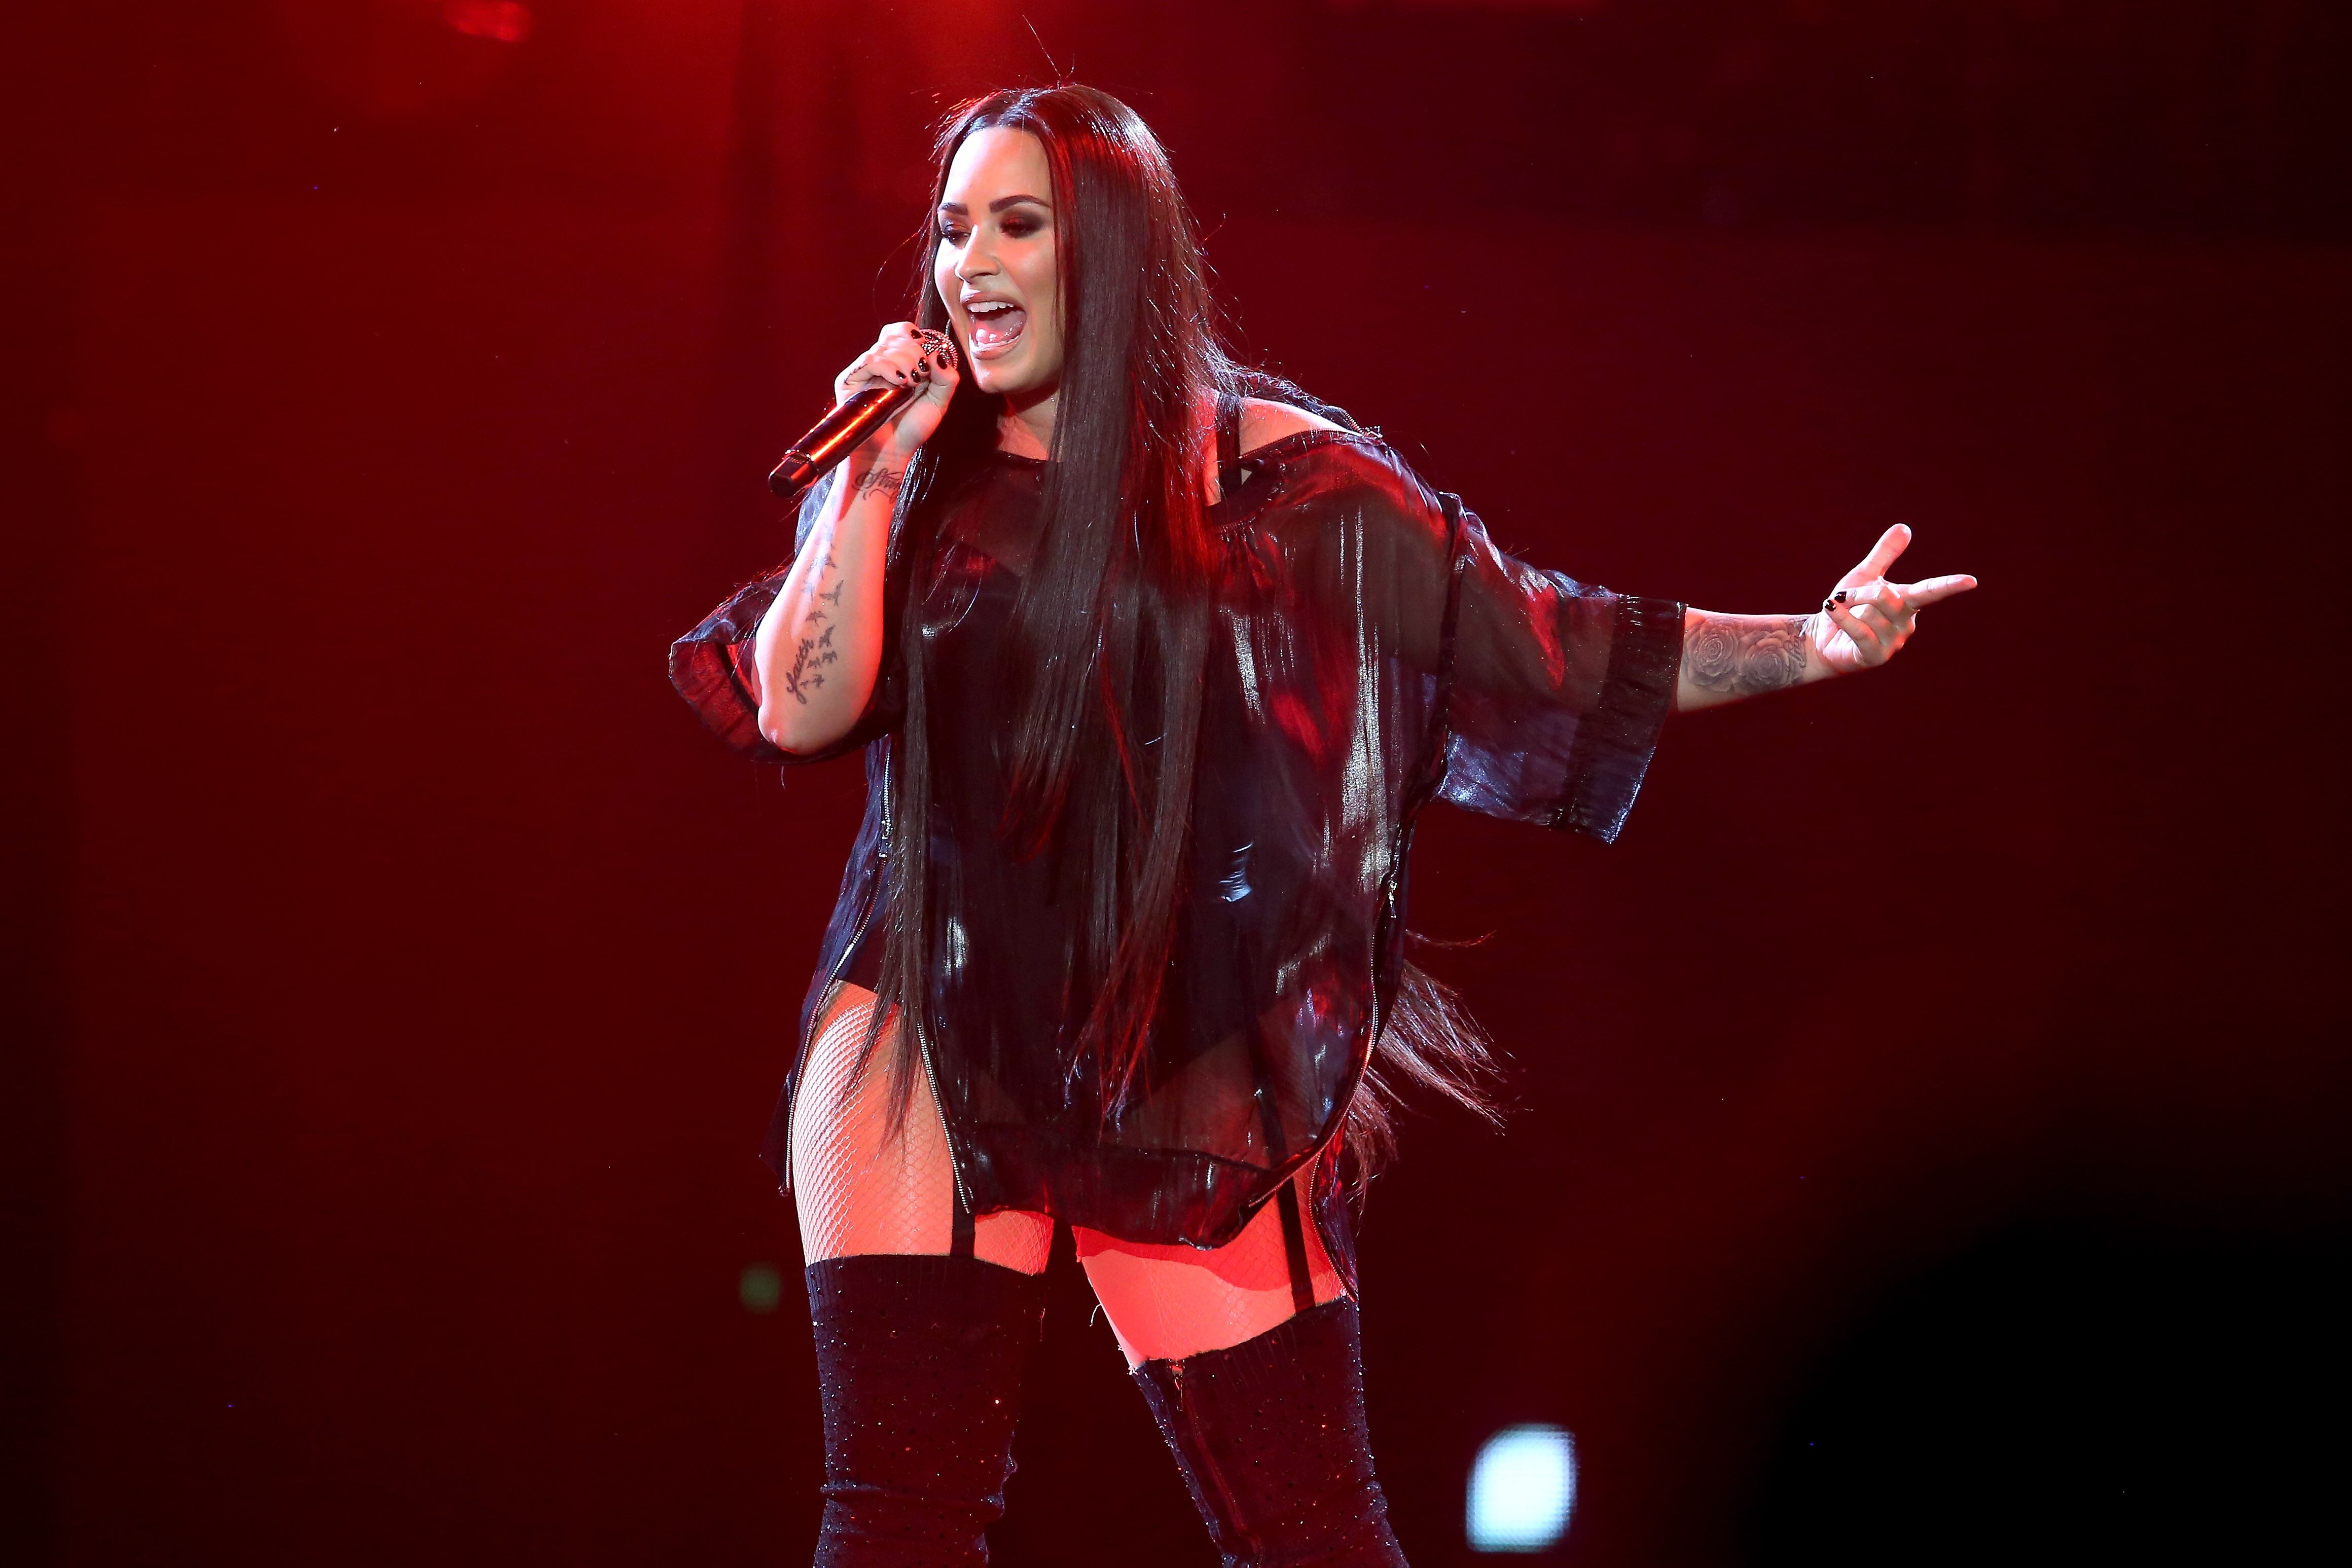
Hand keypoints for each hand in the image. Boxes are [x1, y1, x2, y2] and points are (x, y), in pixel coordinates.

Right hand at [833, 321, 961, 463]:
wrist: (890, 452)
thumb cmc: (912, 428)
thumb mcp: (939, 402)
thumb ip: (947, 378)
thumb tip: (937, 353)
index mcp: (900, 362)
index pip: (903, 332)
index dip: (917, 338)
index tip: (928, 359)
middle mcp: (882, 362)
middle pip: (896, 335)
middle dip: (915, 352)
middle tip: (920, 376)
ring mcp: (865, 370)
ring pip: (885, 346)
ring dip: (904, 362)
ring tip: (909, 384)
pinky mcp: (850, 380)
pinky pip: (870, 360)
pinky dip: (887, 367)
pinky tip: (897, 382)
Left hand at [1811, 525, 1977, 673]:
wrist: (1824, 639)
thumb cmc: (1848, 607)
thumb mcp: (1864, 576)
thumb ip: (1884, 554)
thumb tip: (1904, 527)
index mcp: (1908, 602)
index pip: (1930, 591)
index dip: (1950, 585)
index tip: (1971, 581)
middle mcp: (1906, 623)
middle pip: (1886, 597)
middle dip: (1859, 592)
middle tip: (1845, 597)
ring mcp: (1893, 642)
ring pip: (1869, 613)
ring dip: (1847, 608)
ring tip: (1843, 615)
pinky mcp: (1876, 656)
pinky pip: (1859, 630)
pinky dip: (1841, 617)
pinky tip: (1831, 611)